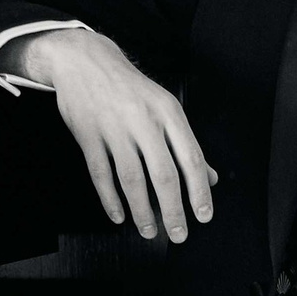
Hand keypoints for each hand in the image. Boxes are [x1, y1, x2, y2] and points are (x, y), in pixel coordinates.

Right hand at [9, 27, 217, 242]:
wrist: (85, 61)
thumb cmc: (131, 89)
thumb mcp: (165, 109)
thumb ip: (186, 145)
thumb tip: (210, 178)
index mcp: (168, 113)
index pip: (190, 158)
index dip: (199, 190)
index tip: (204, 215)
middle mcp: (143, 120)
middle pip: (163, 174)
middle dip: (173, 210)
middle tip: (179, 234)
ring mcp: (114, 128)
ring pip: (132, 179)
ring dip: (142, 210)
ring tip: (150, 230)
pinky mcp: (88, 135)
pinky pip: (101, 174)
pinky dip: (110, 199)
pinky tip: (119, 216)